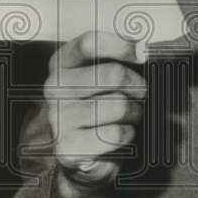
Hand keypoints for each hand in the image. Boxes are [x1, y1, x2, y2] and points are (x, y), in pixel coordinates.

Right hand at [45, 31, 145, 197]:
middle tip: (141, 93)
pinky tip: (122, 134)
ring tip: (131, 116)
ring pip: (118, 105)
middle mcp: (54, 87)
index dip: (121, 45)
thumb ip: (117, 58)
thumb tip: (141, 47)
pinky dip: (128, 134)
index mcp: (62, 63)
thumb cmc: (98, 107)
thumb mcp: (101, 77)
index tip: (143, 53)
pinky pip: (114, 134)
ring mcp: (58, 118)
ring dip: (134, 112)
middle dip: (137, 85)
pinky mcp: (67, 147)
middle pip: (112, 74)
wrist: (80, 155)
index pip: (89, 43)